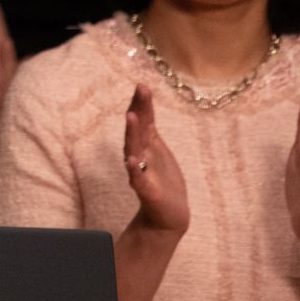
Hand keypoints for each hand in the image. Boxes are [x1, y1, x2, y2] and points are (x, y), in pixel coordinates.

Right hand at [124, 84, 188, 234]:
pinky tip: (130, 160)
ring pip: (134, 149)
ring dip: (132, 134)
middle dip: (139, 109)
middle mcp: (140, 155)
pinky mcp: (145, 191)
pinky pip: (137, 179)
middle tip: (141, 89)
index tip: (142, 85)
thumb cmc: (164, 182)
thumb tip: (142, 107)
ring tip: (131, 117)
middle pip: (137, 129)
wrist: (169, 215)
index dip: (142, 104)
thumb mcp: (159, 151)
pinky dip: (133, 170)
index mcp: (146, 146)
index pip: (143, 121)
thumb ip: (149, 131)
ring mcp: (141, 172)